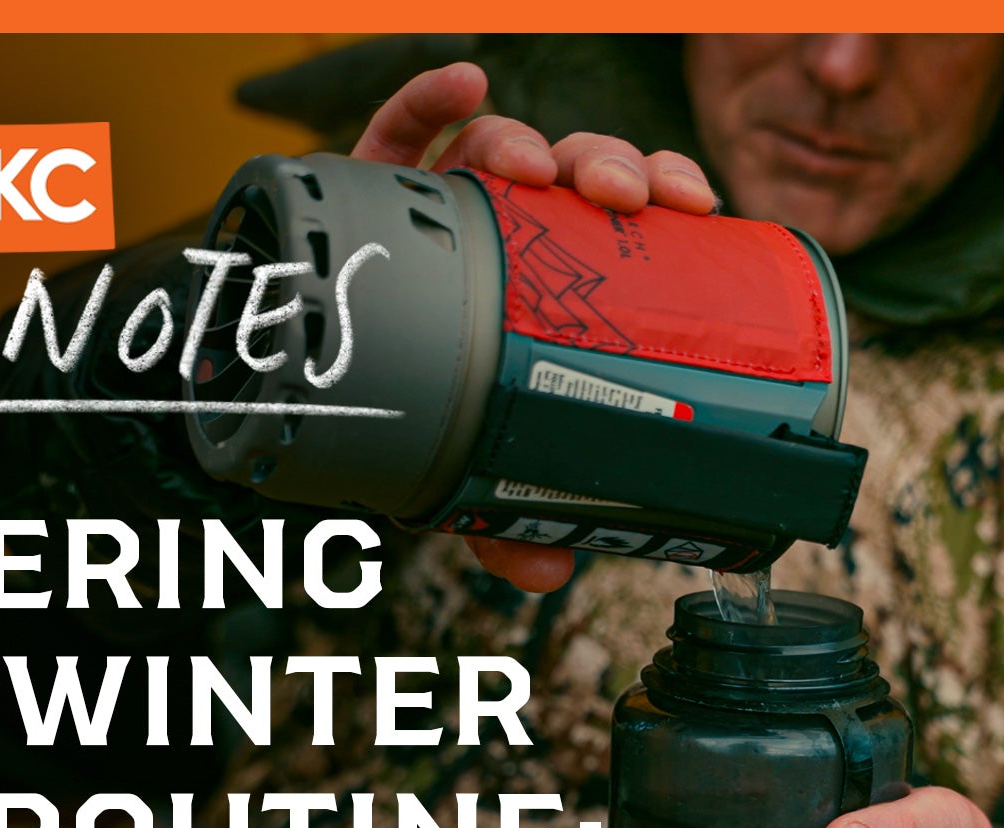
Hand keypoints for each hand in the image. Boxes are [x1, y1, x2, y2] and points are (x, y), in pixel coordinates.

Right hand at [350, 62, 717, 593]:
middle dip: (610, 165)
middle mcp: (506, 229)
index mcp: (550, 278)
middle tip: (625, 196)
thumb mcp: (464, 472)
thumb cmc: (407, 414)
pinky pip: (402, 126)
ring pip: (501, 145)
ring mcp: (439, 201)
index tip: (696, 205)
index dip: (666, 196)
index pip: (621, 223)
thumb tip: (550, 573)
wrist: (306, 393)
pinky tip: (464, 78)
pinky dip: (432, 96)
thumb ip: (506, 514)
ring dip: (531, 140)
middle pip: (575, 173)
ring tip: (539, 169)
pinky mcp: (371, 185)